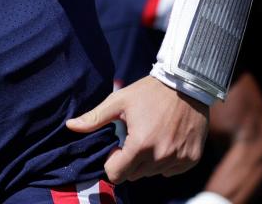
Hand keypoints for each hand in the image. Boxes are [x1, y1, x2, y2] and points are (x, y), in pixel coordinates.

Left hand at [66, 75, 208, 182]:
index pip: (117, 174)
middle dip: (128, 162)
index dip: (112, 162)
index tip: (116, 147)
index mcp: (140, 144)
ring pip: (153, 173)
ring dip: (147, 162)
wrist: (185, 85)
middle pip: (134, 175)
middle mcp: (161, 156)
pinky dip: (165, 161)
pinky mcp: (192, 159)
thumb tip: (69, 126)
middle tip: (133, 139)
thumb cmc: (148, 92)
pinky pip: (171, 171)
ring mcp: (179, 159)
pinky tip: (164, 141)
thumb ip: (94, 118)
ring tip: (149, 136)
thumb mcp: (118, 101)